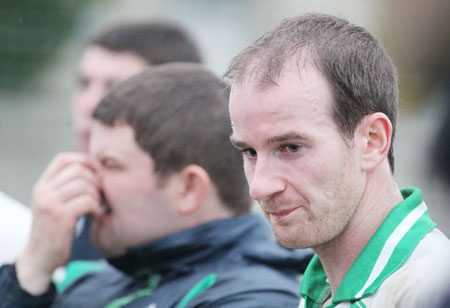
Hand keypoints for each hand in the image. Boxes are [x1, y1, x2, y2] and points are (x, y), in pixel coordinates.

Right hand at [16, 153, 101, 294]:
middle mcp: (43, 191)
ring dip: (96, 196)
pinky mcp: (61, 217)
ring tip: (96, 208)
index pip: (63, 159)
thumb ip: (67, 187)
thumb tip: (97, 170)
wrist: (40, 258)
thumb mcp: (55, 204)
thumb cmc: (55, 230)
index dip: (84, 162)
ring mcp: (50, 203)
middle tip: (99, 196)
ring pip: (85, 185)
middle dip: (95, 181)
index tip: (96, 176)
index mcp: (42, 185)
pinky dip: (96, 208)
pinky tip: (94, 217)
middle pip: (79, 170)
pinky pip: (87, 201)